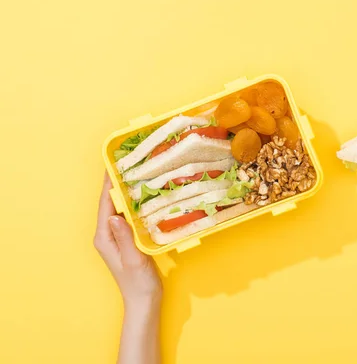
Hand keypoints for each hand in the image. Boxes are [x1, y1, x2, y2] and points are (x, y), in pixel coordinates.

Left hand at [95, 173, 161, 309]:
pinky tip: (143, 197)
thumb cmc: (138, 283)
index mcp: (104, 237)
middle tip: (128, 164)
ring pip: (118, 209)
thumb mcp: (133, 259)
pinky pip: (127, 216)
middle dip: (116, 184)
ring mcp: (116, 237)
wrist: (144, 301)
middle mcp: (107, 235)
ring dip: (125, 192)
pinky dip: (133, 204)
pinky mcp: (126, 240)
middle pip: (109, 204)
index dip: (108, 184)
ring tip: (135, 174)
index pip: (105, 204)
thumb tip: (115, 216)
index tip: (114, 164)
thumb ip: (124, 237)